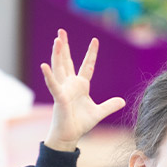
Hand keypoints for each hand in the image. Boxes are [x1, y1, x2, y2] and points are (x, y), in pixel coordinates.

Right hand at [41, 28, 125, 151]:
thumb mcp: (98, 113)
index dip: (91, 54)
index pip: (87, 66)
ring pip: (59, 68)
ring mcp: (63, 89)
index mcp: (81, 86)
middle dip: (65, 46)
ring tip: (57, 40)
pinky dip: (49, 76)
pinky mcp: (58, 98)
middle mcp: (71, 84)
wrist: (69, 135)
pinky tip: (44, 65)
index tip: (95, 40)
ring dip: (58, 54)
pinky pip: (53, 85)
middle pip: (67, 61)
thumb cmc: (80, 123)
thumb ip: (109, 106)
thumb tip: (123, 101)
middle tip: (61, 31)